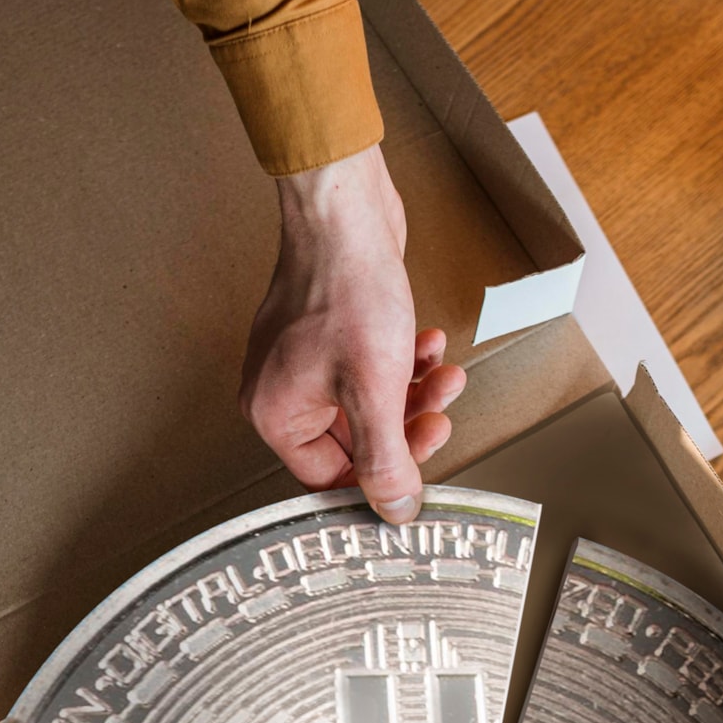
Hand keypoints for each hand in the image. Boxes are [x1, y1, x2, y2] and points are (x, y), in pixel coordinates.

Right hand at [249, 146, 468, 522]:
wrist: (345, 210)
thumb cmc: (347, 289)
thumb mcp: (374, 390)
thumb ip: (385, 460)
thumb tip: (395, 512)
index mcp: (277, 415)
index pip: (328, 479)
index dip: (377, 481)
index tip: (417, 476)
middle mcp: (282, 391)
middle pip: (354, 441)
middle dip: (405, 429)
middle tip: (438, 420)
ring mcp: (304, 359)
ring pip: (369, 402)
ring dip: (414, 394)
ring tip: (446, 378)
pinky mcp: (329, 331)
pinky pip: (370, 366)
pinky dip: (404, 362)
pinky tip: (428, 346)